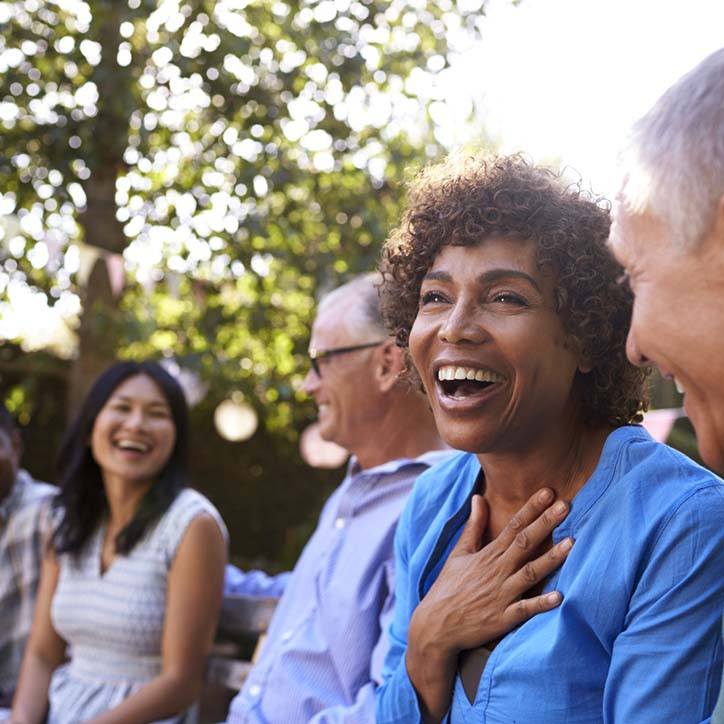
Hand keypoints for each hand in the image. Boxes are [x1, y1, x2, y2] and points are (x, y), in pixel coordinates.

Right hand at [409, 488, 571, 660]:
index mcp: (488, 554)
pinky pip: (525, 610)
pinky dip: (541, 604)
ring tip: (572, 544)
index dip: (531, 508)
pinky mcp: (503, 618)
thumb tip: (478, 497)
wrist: (436, 625)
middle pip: (525, 543)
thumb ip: (474, 526)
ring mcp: (501, 595)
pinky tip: (559, 596)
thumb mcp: (459, 552)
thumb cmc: (449, 586)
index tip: (548, 492)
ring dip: (551, 558)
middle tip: (566, 505)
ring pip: (530, 573)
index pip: (513, 526)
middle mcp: (497, 571)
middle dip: (545, 523)